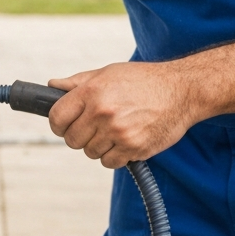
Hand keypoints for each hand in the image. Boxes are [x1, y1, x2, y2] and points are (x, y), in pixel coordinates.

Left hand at [47, 62, 197, 169]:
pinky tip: (124, 140)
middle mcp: (103, 112)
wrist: (182, 91)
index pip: (57, 117)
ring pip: (90, 152)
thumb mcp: (109, 73)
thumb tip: (52, 85)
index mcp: (92, 91)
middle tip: (93, 127)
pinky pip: (109, 162)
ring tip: (114, 130)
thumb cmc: (145, 80)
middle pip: (72, 139)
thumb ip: (78, 82)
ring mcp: (118, 132)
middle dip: (79, 135)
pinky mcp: (133, 148)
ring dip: (98, 145)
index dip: (58, 123)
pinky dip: (114, 156)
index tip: (65, 124)